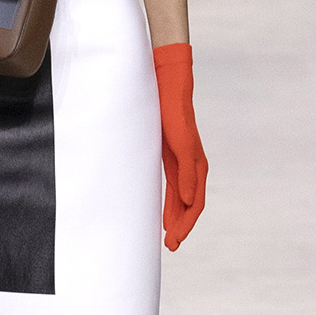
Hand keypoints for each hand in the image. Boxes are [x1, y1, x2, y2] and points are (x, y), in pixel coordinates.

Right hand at [152, 42, 206, 249]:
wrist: (165, 68)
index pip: (182, 196)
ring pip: (194, 187)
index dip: (177, 218)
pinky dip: (189, 184)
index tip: (169, 239)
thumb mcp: (145, 131)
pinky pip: (189, 163)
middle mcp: (188, 155)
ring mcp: (188, 144)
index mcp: (178, 158)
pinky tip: (186, 200)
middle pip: (192, 198)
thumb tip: (121, 163)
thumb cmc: (154, 97)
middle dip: (183, 224)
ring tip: (178, 233)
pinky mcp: (184, 132)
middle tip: (173, 246)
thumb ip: (140, 150)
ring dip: (188, 213)